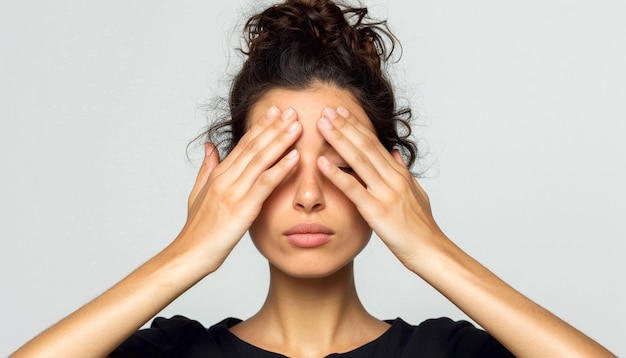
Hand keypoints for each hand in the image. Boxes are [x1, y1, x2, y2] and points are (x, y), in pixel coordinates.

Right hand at [173, 106, 301, 272]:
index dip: (261, 126)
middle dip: (274, 126)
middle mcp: (226, 178)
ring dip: (281, 141)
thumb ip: (207, 169)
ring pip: (261, 159)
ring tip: (297, 126)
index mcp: (218, 174)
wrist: (189, 254)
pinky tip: (295, 157)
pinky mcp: (242, 208)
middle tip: (291, 110)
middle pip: (254, 146)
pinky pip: (265, 184)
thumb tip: (210, 147)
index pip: (243, 144)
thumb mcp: (198, 194)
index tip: (275, 112)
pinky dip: (281, 169)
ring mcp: (233, 191)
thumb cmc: (197, 230)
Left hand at [316, 106, 444, 267]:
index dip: (357, 125)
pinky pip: (353, 189)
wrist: (431, 251)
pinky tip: (320, 162)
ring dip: (338, 140)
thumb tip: (395, 154)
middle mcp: (393, 178)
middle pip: (365, 145)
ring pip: (358, 160)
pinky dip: (336, 174)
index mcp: (399, 174)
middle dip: (345, 126)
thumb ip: (403, 173)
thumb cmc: (422, 228)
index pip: (375, 143)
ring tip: (322, 125)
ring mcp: (385, 193)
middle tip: (326, 109)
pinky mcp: (376, 211)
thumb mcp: (416, 194)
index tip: (341, 112)